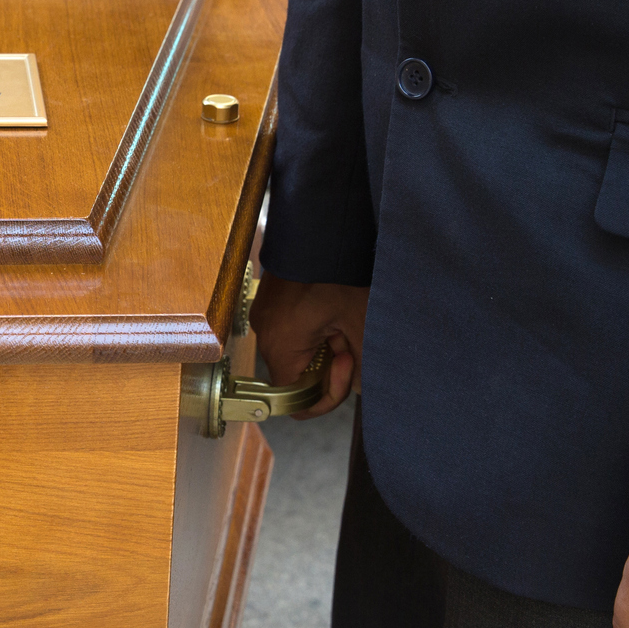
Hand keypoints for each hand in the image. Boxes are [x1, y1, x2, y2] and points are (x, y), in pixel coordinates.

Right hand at [248, 279, 368, 418]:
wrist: (319, 226)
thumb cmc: (338, 270)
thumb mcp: (361, 322)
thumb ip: (364, 366)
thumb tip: (362, 388)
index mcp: (281, 346)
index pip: (294, 401)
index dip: (325, 395)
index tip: (346, 360)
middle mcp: (265, 335)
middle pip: (295, 377)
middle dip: (327, 365)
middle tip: (346, 335)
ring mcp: (264, 317)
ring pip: (294, 354)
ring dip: (320, 346)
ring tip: (338, 318)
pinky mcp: (269, 303)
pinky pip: (288, 332)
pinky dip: (310, 330)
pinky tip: (328, 309)